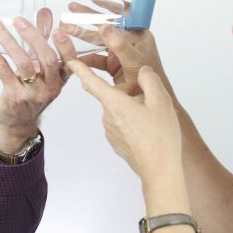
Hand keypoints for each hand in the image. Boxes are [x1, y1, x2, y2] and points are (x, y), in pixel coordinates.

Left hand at [0, 13, 76, 153]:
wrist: (17, 124)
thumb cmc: (31, 91)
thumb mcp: (41, 68)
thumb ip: (43, 39)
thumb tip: (45, 13)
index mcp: (61, 78)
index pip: (70, 61)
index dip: (66, 46)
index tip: (58, 30)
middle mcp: (51, 87)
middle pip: (47, 59)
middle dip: (33, 36)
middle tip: (18, 20)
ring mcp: (33, 93)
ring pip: (23, 63)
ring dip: (7, 40)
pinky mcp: (14, 96)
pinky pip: (3, 69)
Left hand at [67, 61, 183, 183]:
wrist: (159, 171)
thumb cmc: (160, 137)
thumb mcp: (161, 101)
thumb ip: (149, 80)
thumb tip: (142, 71)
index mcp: (115, 104)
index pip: (93, 82)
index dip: (81, 70)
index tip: (70, 61)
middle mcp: (108, 117)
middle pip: (114, 96)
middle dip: (129, 93)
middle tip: (151, 101)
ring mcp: (110, 132)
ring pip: (119, 110)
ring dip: (132, 108)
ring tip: (153, 119)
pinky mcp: (116, 142)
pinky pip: (122, 124)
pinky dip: (132, 122)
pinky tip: (148, 131)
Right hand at [75, 0, 168, 96]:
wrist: (150, 102)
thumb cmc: (151, 80)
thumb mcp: (135, 61)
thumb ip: (120, 45)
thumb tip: (104, 27)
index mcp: (138, 34)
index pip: (124, 13)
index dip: (109, 2)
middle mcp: (128, 41)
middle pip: (105, 24)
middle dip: (88, 16)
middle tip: (71, 8)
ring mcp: (119, 53)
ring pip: (98, 40)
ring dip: (82, 34)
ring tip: (65, 27)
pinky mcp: (113, 65)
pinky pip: (96, 58)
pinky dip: (84, 58)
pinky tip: (72, 56)